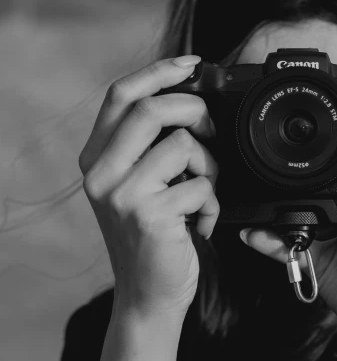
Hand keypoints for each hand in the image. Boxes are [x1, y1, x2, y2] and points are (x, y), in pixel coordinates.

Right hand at [79, 55, 219, 320]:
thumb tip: (192, 100)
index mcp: (97, 159)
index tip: (193, 65)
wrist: (149, 295)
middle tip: (212, 130)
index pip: (121, 94)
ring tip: (205, 193)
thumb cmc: (154, 239)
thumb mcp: (140, 187)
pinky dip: (213, 204)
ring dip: (210, 167)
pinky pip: (201, 186)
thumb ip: (150, 147)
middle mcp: (102, 174)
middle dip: (194, 111)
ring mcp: (123, 195)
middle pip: (151, 109)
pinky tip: (203, 224)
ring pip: (183, 146)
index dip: (159, 71)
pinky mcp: (150, 216)